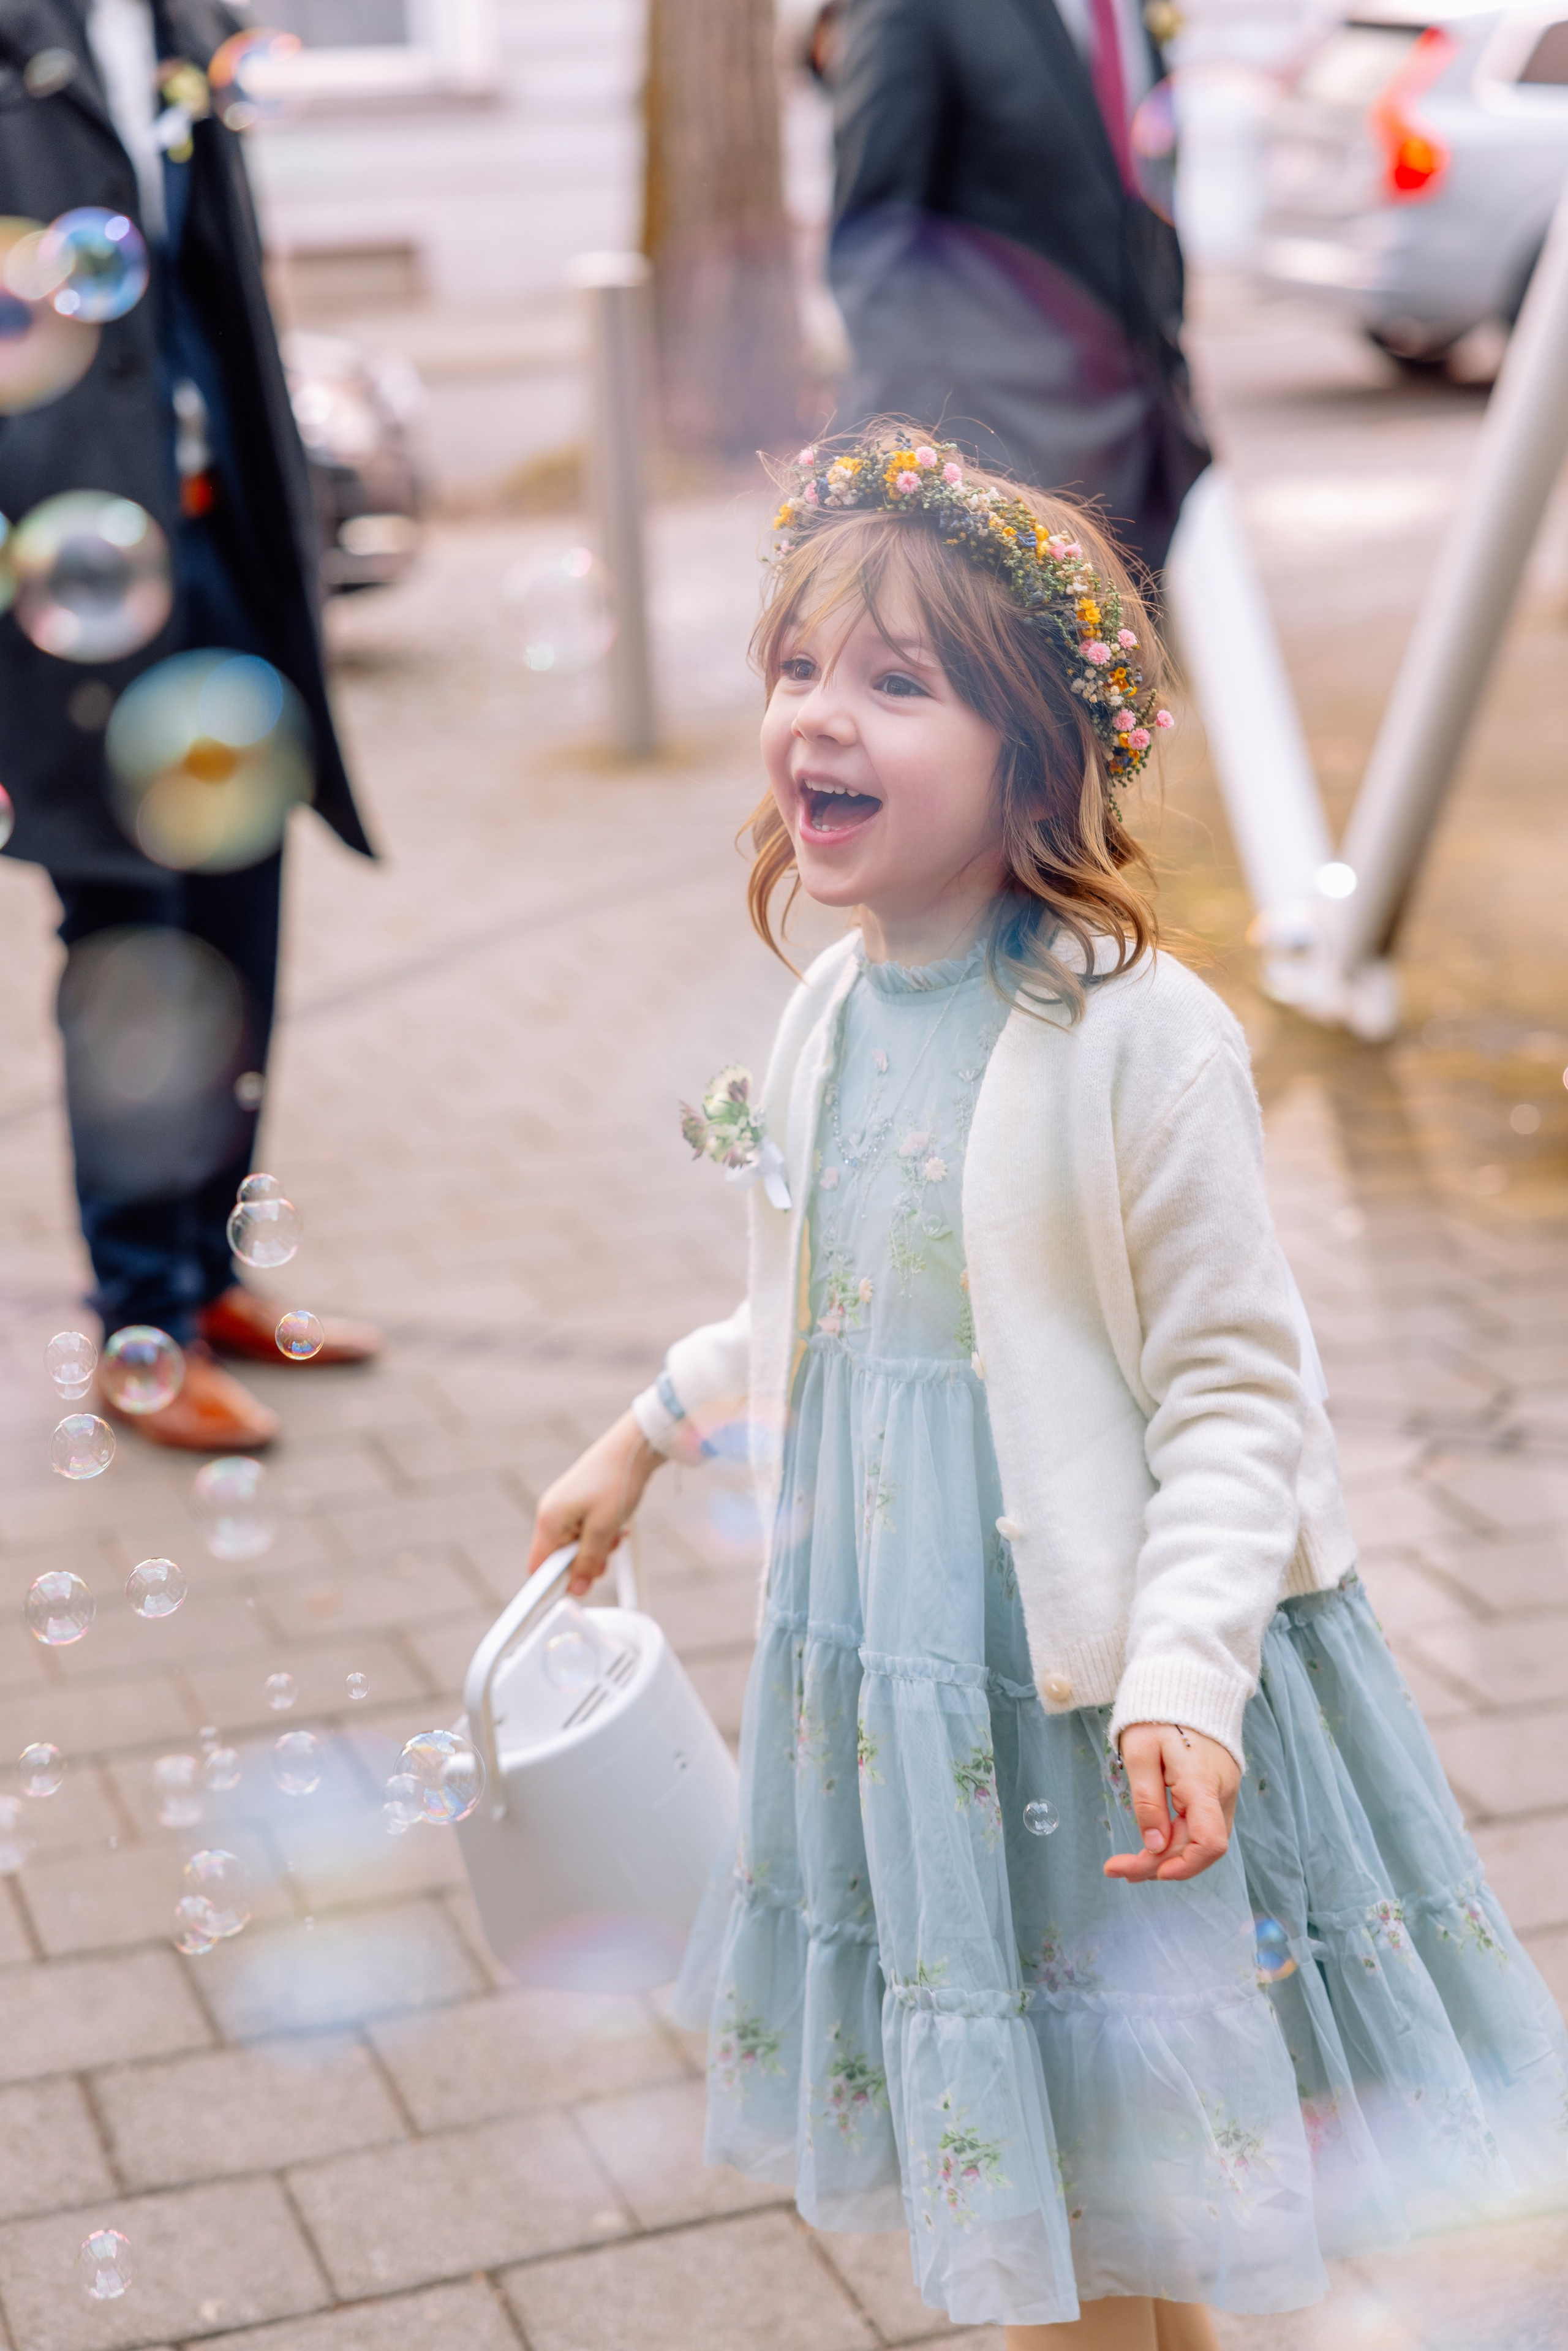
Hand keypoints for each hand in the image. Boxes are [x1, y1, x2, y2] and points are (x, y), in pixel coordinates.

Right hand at [526, 1410, 664, 1595]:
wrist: (634, 1447)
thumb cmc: (616, 1481)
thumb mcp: (604, 1529)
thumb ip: (587, 1561)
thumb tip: (576, 1589)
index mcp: (550, 1520)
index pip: (539, 1567)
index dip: (555, 1583)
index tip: (575, 1590)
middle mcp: (552, 1513)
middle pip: (560, 1558)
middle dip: (584, 1562)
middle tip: (607, 1551)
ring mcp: (565, 1507)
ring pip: (576, 1545)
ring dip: (597, 1547)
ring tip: (615, 1533)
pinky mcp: (579, 1503)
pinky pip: (585, 1531)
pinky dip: (601, 1534)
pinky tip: (617, 1525)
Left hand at [1102, 1723, 1240, 1883]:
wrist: (1185, 1685)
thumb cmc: (1157, 1714)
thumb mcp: (1139, 1751)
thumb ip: (1147, 1800)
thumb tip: (1154, 1847)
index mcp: (1202, 1782)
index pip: (1209, 1842)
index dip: (1183, 1866)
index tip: (1145, 1869)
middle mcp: (1221, 1792)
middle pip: (1199, 1847)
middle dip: (1160, 1864)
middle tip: (1115, 1869)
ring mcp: (1222, 1793)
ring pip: (1200, 1840)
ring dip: (1167, 1856)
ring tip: (1127, 1863)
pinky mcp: (1216, 1792)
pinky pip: (1200, 1826)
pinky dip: (1176, 1840)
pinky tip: (1152, 1844)